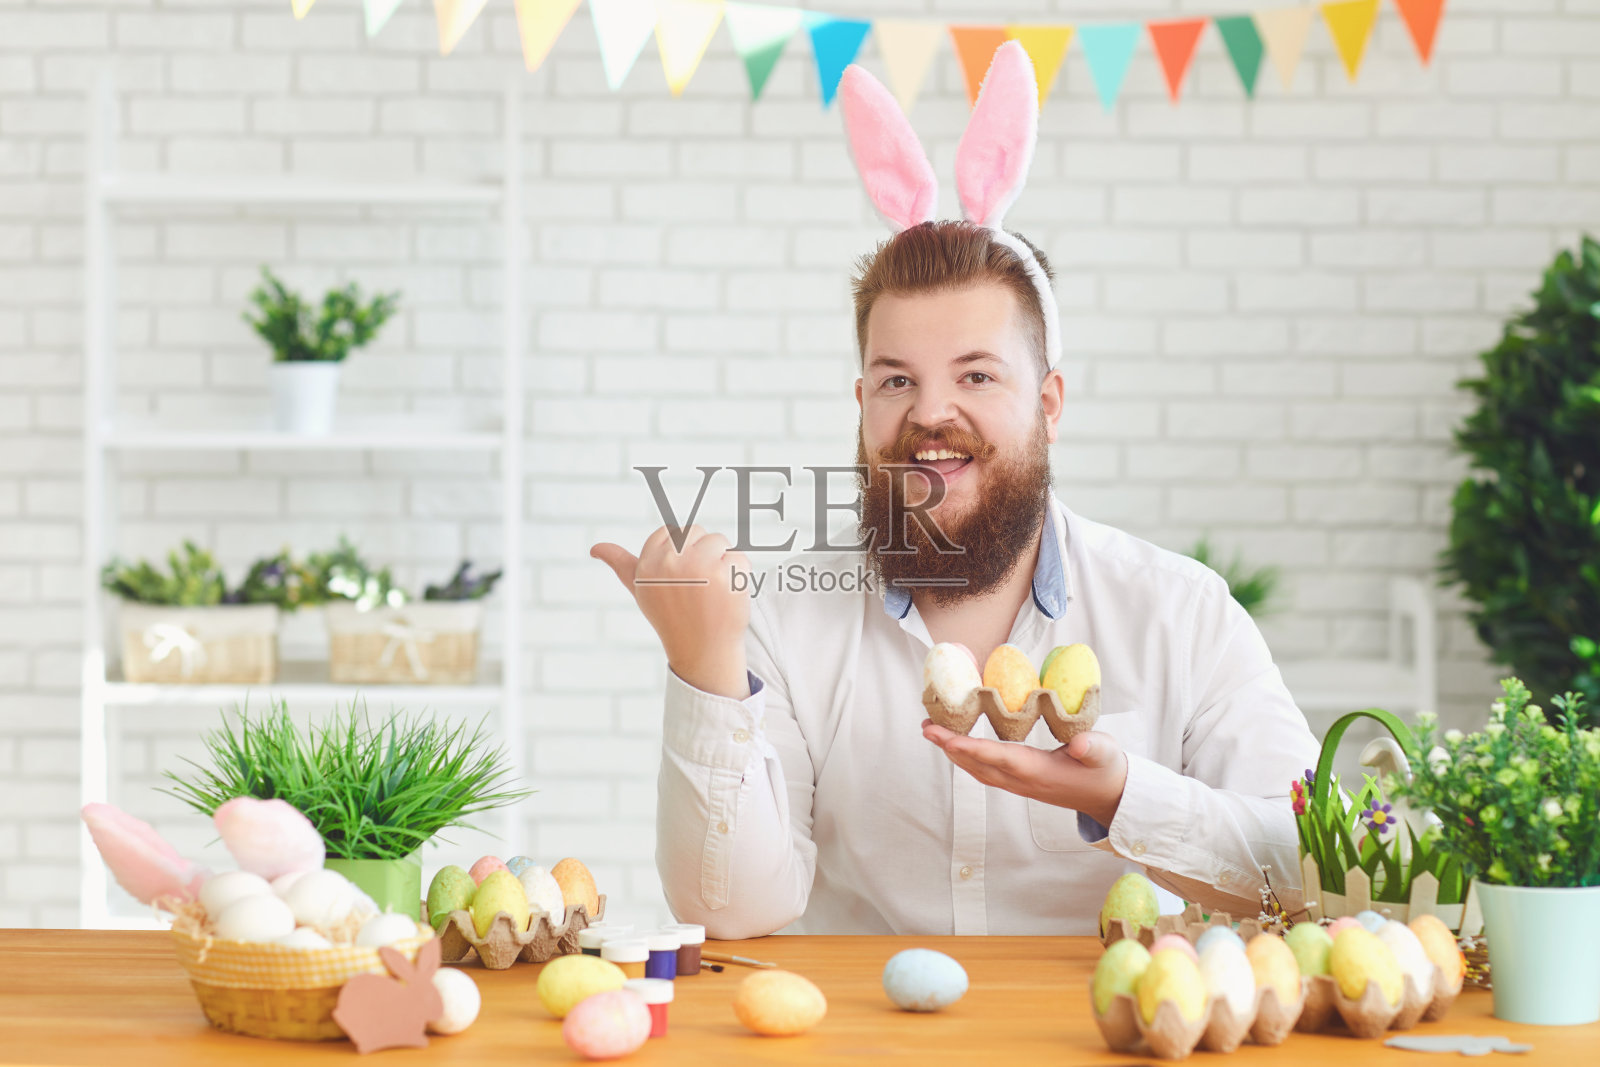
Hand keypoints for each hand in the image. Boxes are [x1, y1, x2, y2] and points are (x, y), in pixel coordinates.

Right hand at [591, 526, 752, 699]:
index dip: (682, 554)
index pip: (671, 532)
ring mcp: (699, 567)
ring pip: (721, 541)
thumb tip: (594, 548)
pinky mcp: (726, 575)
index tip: (681, 581)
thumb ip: (621, 564)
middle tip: (698, 588)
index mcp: (647, 564)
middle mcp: (669, 563)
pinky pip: (740, 558)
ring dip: (723, 563)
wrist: (703, 652)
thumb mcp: (641, 591)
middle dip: (703, 555)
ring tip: (714, 592)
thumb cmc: (673, 618)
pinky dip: (740, 575)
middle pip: (698, 532)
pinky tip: (729, 597)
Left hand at [921, 721, 1128, 826]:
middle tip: (926, 726)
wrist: (1110, 798)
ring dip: (954, 753)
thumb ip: (1092, 748)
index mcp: (1039, 772)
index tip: (947, 739)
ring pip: (979, 770)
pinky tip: (958, 746)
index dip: (972, 749)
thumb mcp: (1106, 754)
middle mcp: (1023, 781)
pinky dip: (968, 758)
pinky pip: (986, 772)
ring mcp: (1020, 785)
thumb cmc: (1107, 771)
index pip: (999, 758)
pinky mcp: (1021, 783)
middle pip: (979, 765)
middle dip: (950, 747)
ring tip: (933, 731)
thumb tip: (1078, 746)